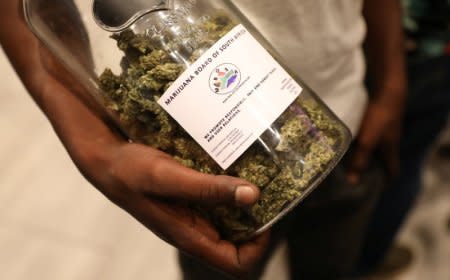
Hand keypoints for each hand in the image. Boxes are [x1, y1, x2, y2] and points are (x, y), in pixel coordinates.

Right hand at [1, 11, 269, 276]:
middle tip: (277, 186)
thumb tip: (253, 195)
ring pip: (232, 217)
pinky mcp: (190, 195)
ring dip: (249, 198)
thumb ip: (207, 189)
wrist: (103, 157)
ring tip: (264, 171)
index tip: (271, 214)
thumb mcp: (167, 177)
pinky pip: (220, 197)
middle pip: (242, 239)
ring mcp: (194, 211)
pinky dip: (233, 184)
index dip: (261, 245)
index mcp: (190, 235)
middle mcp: (196, 228)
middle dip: (263, 217)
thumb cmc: (129, 171)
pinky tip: (239, 161)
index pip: (238, 263)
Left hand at [347, 95, 404, 184]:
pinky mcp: (378, 117)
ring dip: (364, 152)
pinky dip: (361, 139)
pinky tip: (348, 138)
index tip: (375, 189)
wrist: (388, 88)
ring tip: (348, 158)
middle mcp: (390, 140)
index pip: (392, 171)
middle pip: (383, 159)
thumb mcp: (368, 141)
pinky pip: (370, 133)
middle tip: (357, 175)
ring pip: (376, 145)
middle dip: (372, 168)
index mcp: (391, 149)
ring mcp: (385, 128)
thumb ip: (360, 160)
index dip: (386, 182)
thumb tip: (353, 183)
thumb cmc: (379, 117)